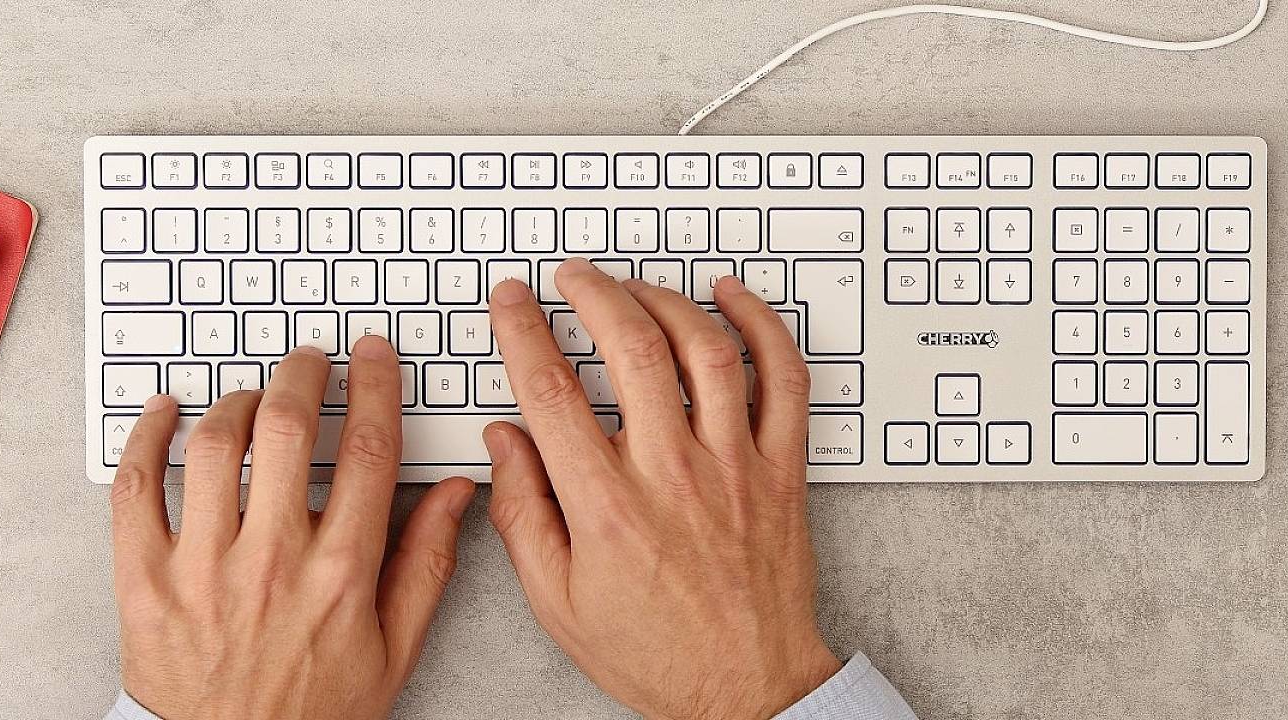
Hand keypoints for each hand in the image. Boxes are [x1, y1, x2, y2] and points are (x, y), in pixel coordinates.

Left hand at [110, 338, 476, 719]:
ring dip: (235, 403)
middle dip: (301, 375)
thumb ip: (426, 564)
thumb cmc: (313, 714)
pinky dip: (146, 438)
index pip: (366, 450)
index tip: (370, 354)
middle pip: (285, 427)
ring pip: (213, 446)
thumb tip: (455, 493)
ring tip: (250, 399)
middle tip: (308, 362)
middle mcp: (272, 560)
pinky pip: (137, 489)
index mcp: (341, 573)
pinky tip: (164, 413)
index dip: (373, 386)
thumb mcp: (395, 651)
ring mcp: (202, 567)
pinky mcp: (145, 580)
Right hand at [485, 262, 841, 719]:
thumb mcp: (557, 602)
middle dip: (592, 294)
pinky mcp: (783, 470)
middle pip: (630, 348)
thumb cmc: (655, 653)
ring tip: (632, 287)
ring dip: (663, 300)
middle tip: (569, 278)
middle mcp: (673, 475)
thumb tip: (503, 442)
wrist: (748, 691)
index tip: (511, 303)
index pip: (551, 391)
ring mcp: (736, 467)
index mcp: (608, 508)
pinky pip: (785, 379)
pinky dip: (762, 326)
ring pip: (704, 349)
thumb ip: (522, 514)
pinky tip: (731, 298)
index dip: (523, 330)